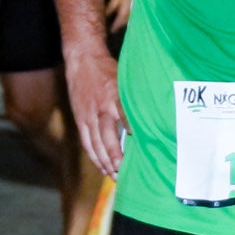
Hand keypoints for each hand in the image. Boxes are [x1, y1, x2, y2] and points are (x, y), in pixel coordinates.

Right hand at [66, 46, 127, 177]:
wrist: (82, 59)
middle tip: (123, 170)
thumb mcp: (125, 78)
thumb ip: (134, 97)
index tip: (140, 142)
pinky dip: (94, 156)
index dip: (131, 128)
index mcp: (114, 95)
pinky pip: (86, 141)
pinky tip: (102, 167)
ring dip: (104, 161)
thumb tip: (154, 114)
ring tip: (114, 175)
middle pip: (107, 135)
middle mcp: (101, 107)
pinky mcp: (80, 119)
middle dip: (115, 154)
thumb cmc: (109, 70)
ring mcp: (88, 115)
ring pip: (95, 142)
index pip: (124, 115)